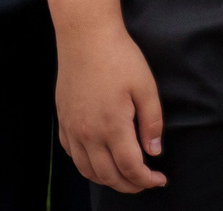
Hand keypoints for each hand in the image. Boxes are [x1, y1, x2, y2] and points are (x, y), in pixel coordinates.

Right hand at [55, 23, 166, 191]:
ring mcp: (72, 128)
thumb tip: (154, 151)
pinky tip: (99, 161)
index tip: (159, 180)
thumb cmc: (119, 57)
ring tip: (124, 178)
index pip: (130, 167)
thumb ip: (152, 122)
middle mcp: (88, 133)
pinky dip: (87, 166)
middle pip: (108, 175)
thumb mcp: (146, 87)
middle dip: (129, 185)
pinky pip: (72, 155)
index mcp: (112, 126)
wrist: (85, 37)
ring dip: (107, 180)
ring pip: (87, 170)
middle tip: (145, 183)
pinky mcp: (63, 121)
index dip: (146, 180)